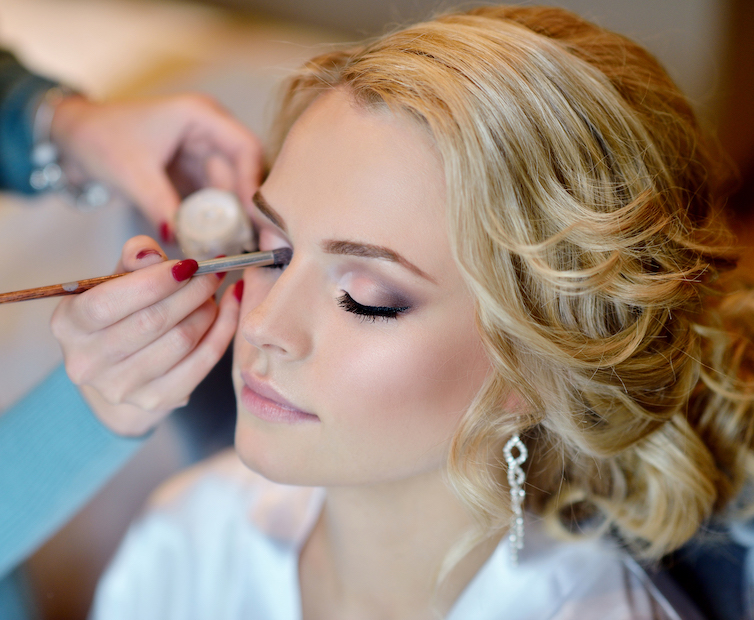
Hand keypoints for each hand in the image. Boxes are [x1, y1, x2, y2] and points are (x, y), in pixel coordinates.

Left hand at [50, 94, 262, 236]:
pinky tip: (214, 240)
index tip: (253, 218)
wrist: (72, 138)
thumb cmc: (99, 138)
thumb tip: (182, 241)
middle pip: (242, 171)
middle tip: (245, 240)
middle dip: (243, 207)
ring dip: (228, 216)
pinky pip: (212, 197)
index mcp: (200, 115)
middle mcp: (208, 131)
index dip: (253, 183)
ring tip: (230, 246)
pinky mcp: (192, 171)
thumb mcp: (132, 173)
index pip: (245, 148)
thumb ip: (160, 206)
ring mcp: (201, 151)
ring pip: (229, 188)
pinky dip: (212, 218)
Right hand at [51, 235, 241, 435]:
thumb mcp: (114, 282)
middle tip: (211, 273)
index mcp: (69, 325)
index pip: (109, 302)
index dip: (155, 280)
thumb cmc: (119, 314)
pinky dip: (223, 330)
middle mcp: (89, 361)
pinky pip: (204, 361)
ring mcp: (123, 387)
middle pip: (152, 321)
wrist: (120, 368)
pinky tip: (229, 308)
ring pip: (182, 340)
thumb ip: (132, 260)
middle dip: (191, 291)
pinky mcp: (158, 399)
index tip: (188, 264)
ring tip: (212, 293)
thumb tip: (149, 252)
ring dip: (208, 310)